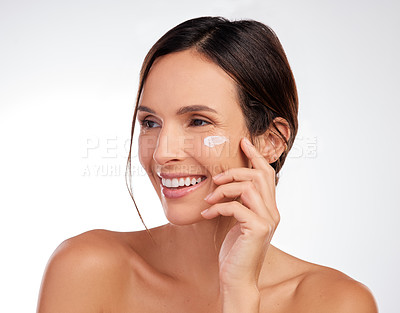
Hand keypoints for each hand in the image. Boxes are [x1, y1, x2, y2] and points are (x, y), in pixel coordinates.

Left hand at [201, 137, 279, 288]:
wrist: (237, 278)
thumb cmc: (235, 250)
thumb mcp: (237, 221)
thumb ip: (239, 202)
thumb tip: (227, 182)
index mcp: (269, 208)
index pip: (267, 174)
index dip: (256, 155)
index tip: (243, 141)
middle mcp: (273, 212)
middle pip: (259, 175)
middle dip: (235, 171)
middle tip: (216, 178)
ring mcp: (267, 220)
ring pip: (248, 187)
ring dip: (224, 189)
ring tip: (209, 199)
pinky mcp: (257, 229)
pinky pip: (236, 206)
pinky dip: (218, 207)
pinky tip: (207, 215)